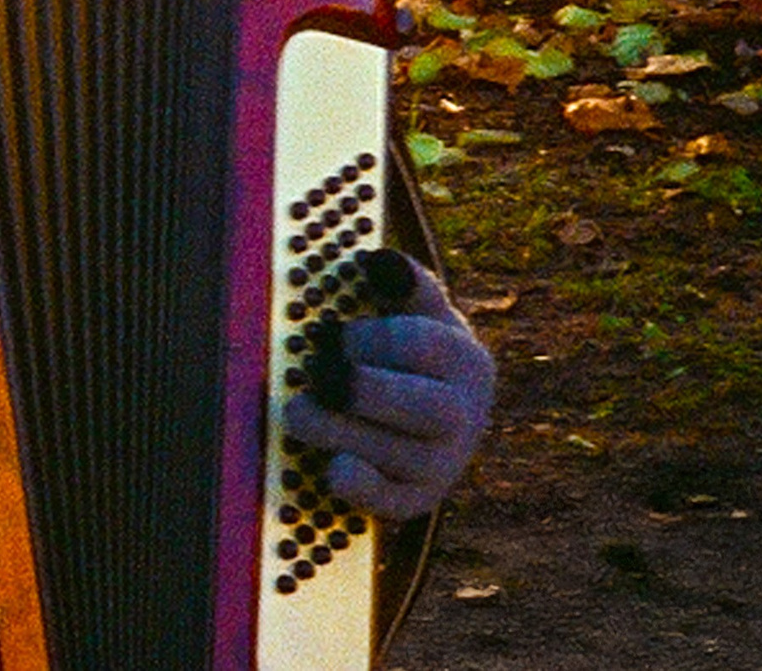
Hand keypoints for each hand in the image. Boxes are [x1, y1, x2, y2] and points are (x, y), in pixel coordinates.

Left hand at [282, 253, 494, 519]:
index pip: (419, 345)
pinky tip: (332, 466)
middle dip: (359, 390)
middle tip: (314, 375)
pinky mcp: (417, 500)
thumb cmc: (414, 354)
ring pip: (401, 456)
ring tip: (297, 411)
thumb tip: (377, 258)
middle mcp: (464, 415)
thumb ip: (402, 282)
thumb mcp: (417, 311)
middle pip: (423, 407)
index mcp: (464, 360)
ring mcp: (444, 463)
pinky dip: (361, 488)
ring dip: (340, 432)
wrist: (438, 418)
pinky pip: (393, 503)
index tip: (337, 336)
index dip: (369, 338)